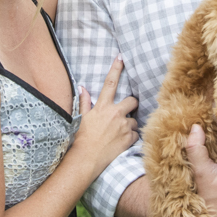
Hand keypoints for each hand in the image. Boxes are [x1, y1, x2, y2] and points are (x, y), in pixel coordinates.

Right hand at [72, 55, 138, 177]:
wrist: (86, 159)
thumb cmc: (81, 139)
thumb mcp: (81, 118)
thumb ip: (84, 102)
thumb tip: (82, 87)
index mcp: (102, 107)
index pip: (110, 83)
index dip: (116, 68)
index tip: (122, 57)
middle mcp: (115, 114)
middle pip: (132, 101)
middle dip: (132, 105)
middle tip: (126, 111)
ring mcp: (123, 126)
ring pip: (134, 120)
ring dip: (129, 124)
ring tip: (118, 133)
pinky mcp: (129, 139)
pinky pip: (135, 134)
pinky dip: (130, 137)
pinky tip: (121, 142)